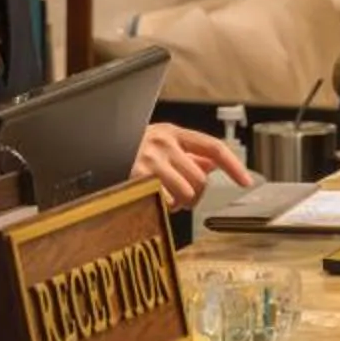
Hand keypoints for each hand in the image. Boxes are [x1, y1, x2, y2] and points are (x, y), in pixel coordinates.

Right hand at [134, 123, 250, 207]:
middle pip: (201, 179)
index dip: (233, 166)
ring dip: (179, 203)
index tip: (246, 181)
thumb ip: (188, 153)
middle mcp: (163, 143)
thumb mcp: (161, 144)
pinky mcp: (137, 178)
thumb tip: (214, 163)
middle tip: (182, 197)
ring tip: (165, 197)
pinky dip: (163, 207)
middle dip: (196, 194)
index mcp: (173, 133)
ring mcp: (150, 160)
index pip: (213, 148)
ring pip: (187, 193)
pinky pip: (166, 203)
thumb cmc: (130, 150)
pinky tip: (152, 199)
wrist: (94, 149)